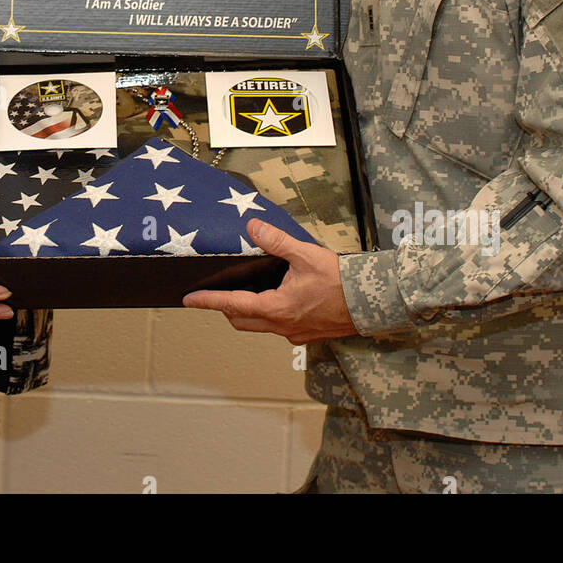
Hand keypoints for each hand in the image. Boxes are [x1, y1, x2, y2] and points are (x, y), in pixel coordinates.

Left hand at [182, 219, 355, 344]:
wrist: (373, 302)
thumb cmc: (341, 281)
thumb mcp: (305, 254)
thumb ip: (276, 241)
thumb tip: (253, 227)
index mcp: (277, 308)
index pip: (232, 305)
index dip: (208, 301)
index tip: (189, 299)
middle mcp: (282, 326)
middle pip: (241, 320)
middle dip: (225, 308)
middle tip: (215, 292)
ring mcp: (295, 334)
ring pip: (259, 326)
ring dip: (248, 312)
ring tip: (245, 291)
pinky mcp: (307, 335)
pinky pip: (278, 327)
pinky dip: (269, 315)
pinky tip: (278, 298)